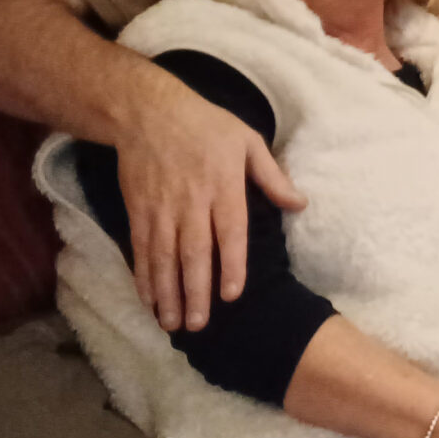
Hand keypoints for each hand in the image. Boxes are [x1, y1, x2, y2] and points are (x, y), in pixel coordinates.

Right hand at [118, 84, 306, 331]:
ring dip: (167, 292)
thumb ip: (273, 177)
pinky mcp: (138, 210)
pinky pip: (141, 248)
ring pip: (164, 257)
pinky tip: (148, 298)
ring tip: (172, 323)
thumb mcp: (248, 141)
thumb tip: (300, 204)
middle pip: (193, 253)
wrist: (149, 113)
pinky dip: (143, 275)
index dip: (230, 265)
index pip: (229, 233)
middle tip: (199, 324)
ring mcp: (161, 208)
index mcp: (223, 186)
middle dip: (195, 291)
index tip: (233, 295)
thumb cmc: (207, 126)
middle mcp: (191, 202)